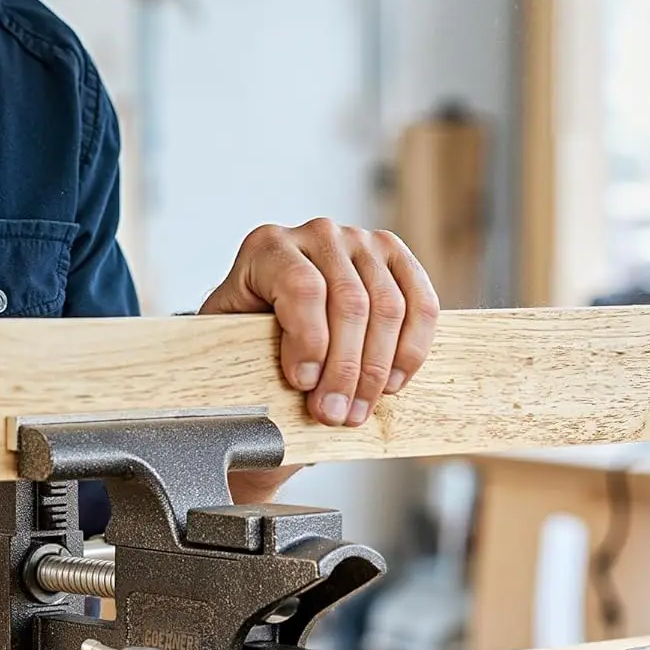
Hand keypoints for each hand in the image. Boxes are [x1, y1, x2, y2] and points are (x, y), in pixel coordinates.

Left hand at [201, 219, 437, 502]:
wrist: (268, 313)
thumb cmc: (245, 332)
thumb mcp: (229, 341)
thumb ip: (239, 359)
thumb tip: (263, 410)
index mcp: (269, 247)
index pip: (302, 287)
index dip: (308, 341)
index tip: (302, 384)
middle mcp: (318, 234)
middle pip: (350, 303)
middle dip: (345, 370)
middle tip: (333, 414)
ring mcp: (362, 242)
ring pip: (388, 308)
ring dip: (377, 370)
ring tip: (358, 409)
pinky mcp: (396, 258)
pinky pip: (421, 304)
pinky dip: (411, 349)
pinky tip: (393, 382)